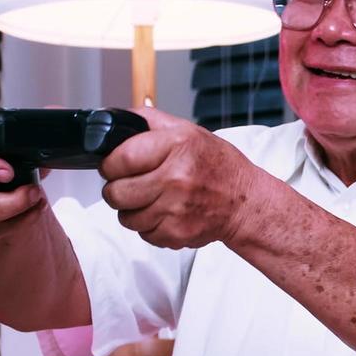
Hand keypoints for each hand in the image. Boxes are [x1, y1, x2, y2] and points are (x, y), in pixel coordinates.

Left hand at [99, 107, 261, 248]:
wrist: (245, 202)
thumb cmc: (216, 165)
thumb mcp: (187, 130)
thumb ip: (149, 122)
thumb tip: (114, 121)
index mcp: (177, 146)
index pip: (120, 159)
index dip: (110, 164)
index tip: (114, 166)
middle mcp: (176, 178)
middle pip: (116, 193)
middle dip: (117, 189)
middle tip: (131, 184)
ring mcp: (176, 210)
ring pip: (126, 218)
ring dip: (133, 210)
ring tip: (151, 199)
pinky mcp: (177, 233)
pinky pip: (144, 234)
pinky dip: (150, 226)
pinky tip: (165, 213)